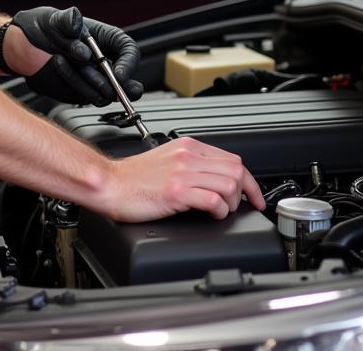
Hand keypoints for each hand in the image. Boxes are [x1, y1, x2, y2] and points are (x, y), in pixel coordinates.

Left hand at [10, 6, 142, 105]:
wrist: (23, 45)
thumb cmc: (44, 27)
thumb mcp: (54, 18)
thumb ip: (67, 19)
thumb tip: (77, 24)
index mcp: (107, 39)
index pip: (129, 51)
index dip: (129, 64)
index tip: (118, 74)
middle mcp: (105, 61)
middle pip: (128, 81)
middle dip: (123, 88)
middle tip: (109, 87)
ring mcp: (94, 79)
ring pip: (105, 93)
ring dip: (90, 82)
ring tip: (66, 59)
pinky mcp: (80, 91)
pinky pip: (84, 95)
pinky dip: (73, 82)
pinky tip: (58, 63)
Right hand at [100, 136, 265, 221]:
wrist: (110, 184)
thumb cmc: (133, 177)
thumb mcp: (167, 160)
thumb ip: (191, 164)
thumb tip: (216, 179)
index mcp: (187, 146)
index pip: (232, 159)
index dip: (249, 181)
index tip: (252, 196)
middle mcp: (187, 156)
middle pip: (236, 170)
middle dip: (245, 193)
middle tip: (238, 207)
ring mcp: (182, 173)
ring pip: (229, 185)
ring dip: (231, 204)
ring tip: (219, 211)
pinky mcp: (176, 192)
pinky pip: (214, 201)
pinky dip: (219, 212)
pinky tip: (210, 215)